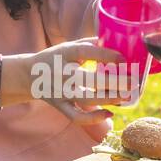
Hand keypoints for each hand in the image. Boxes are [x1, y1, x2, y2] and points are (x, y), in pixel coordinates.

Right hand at [1, 38, 128, 125]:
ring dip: (108, 99)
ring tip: (125, 96)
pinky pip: (76, 116)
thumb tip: (117, 41)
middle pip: (90, 80)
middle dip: (114, 82)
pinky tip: (109, 113)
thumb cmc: (55, 59)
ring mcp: (60, 92)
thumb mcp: (68, 46)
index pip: (86, 52)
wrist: (28, 75)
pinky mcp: (60, 106)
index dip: (106, 55)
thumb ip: (90, 44)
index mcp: (65, 54)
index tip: (123, 58)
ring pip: (87, 99)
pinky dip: (93, 118)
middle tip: (133, 82)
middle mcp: (62, 73)